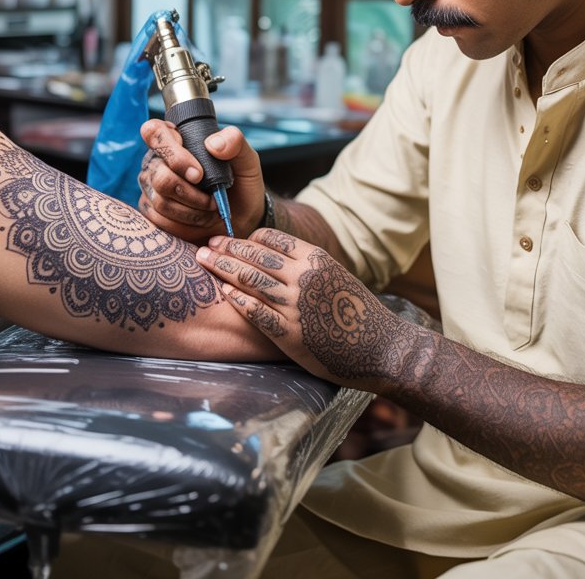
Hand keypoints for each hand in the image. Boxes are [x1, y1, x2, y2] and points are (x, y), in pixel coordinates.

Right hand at [138, 119, 267, 242]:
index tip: (198, 173)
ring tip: (211, 206)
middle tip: (213, 195)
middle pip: (160, 174)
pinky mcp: (152, 211)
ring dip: (193, 208)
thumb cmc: (240, 183)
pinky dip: (187, 221)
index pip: (154, 131)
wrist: (241, 217)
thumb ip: (235, 143)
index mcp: (177, 139)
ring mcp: (152, 187)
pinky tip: (201, 217)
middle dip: (191, 191)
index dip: (171, 151)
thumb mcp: (247, 160)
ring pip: (161, 200)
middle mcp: (158, 161)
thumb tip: (212, 144)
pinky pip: (160, 219)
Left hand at [196, 229, 411, 388]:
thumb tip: (279, 259)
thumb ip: (309, 266)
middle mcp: (304, 276)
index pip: (273, 238)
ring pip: (250, 279)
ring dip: (223, 267)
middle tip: (207, 244)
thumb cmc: (359, 313)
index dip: (248, 237)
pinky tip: (223, 293)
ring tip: (203, 260)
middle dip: (227, 247)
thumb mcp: (337, 276)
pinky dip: (237, 299)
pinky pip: (255, 311)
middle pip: (256, 255)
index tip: (231, 239)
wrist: (381, 347)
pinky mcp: (289, 333)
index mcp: (317, 258)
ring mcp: (295, 304)